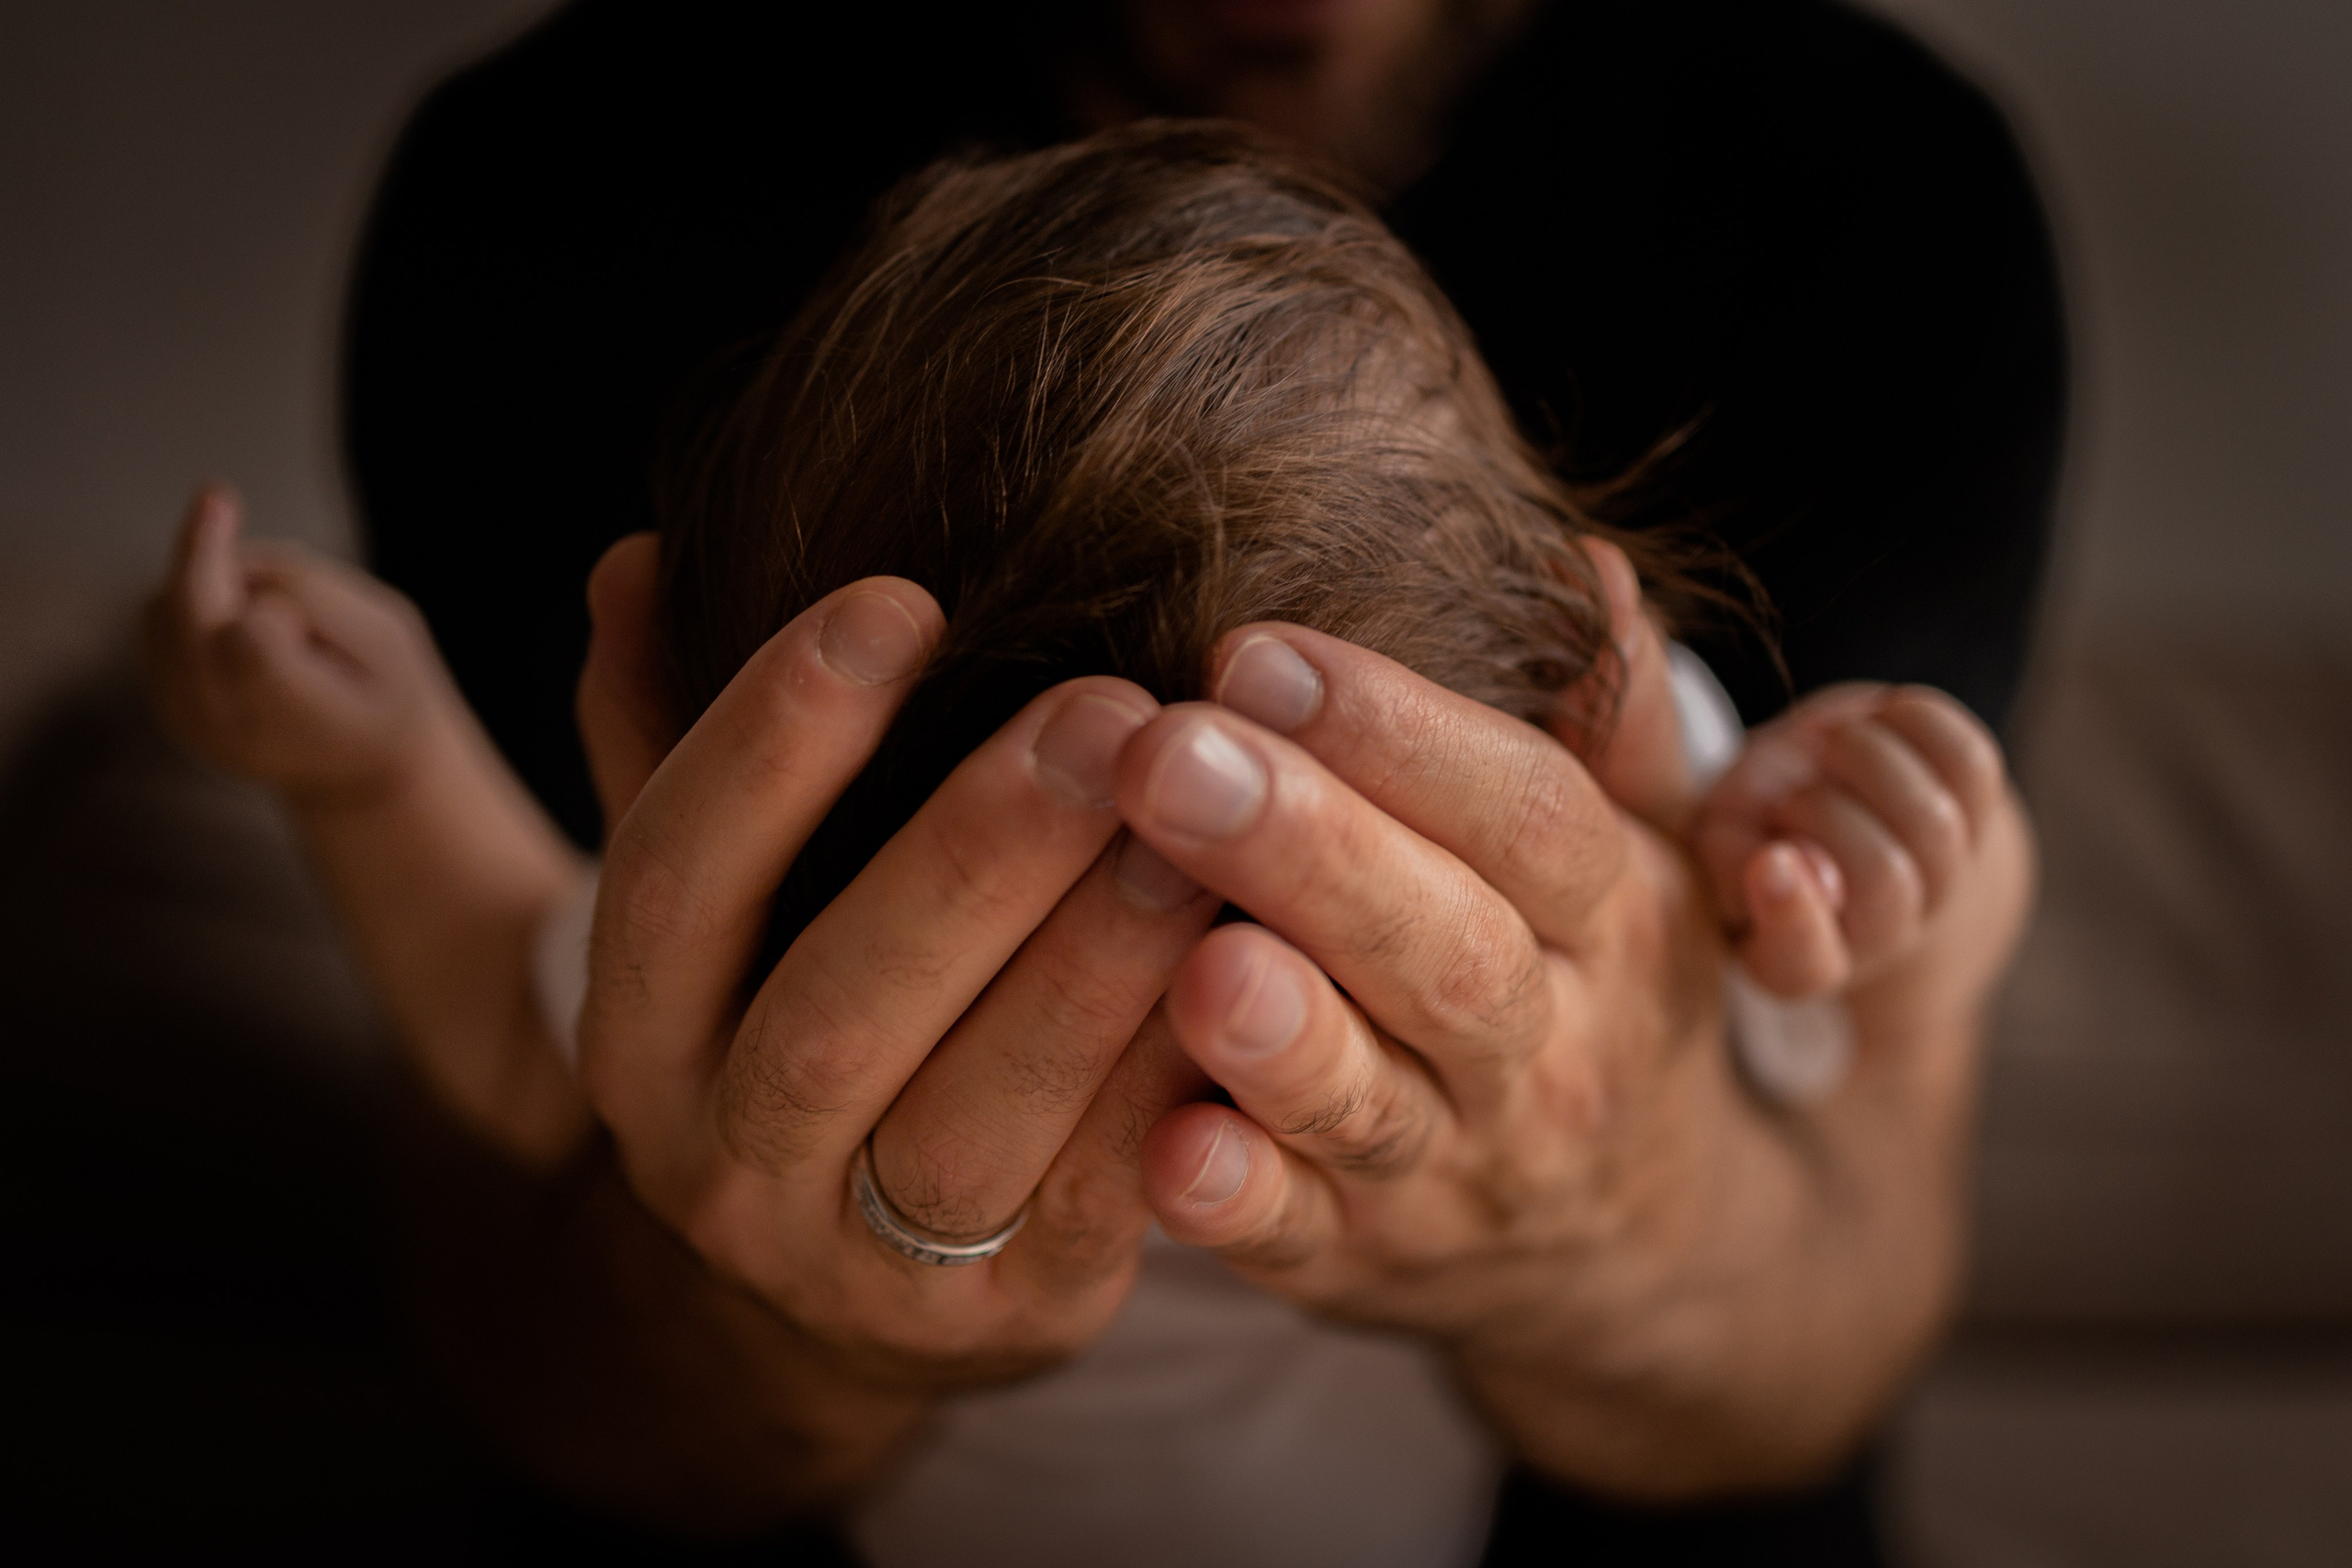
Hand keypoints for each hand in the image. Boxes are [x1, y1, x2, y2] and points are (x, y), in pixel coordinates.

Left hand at [142, 486, 439, 800]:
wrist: (359, 771)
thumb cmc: (385, 692)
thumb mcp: (390, 633)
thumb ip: (317, 592)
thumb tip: (237, 560)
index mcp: (295, 716)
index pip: (249, 634)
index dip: (276, 599)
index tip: (304, 611)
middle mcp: (229, 724)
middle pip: (183, 612)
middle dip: (202, 551)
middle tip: (219, 494)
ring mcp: (189, 719)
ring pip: (163, 608)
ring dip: (202, 579)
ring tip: (265, 600)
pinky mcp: (168, 704)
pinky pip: (155, 620)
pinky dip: (188, 598)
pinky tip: (233, 608)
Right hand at [574, 535, 1219, 1401]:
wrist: (844, 1297)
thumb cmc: (791, 1021)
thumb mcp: (710, 905)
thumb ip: (665, 740)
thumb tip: (638, 562)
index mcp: (636, 1036)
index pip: (671, 879)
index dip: (771, 742)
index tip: (901, 604)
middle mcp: (724, 1163)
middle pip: (836, 1010)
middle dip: (975, 855)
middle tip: (1109, 714)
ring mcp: (863, 1265)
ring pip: (976, 1119)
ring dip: (1094, 968)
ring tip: (1201, 831)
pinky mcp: (1011, 1318)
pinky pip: (1098, 1200)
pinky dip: (1171, 1083)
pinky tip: (1251, 962)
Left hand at [1102, 555, 2002, 1494]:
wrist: (1635, 1249)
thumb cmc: (1590, 991)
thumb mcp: (1639, 863)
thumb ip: (1607, 725)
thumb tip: (1587, 564)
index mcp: (1610, 922)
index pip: (1530, 817)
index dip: (1402, 734)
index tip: (1258, 652)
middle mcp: (1544, 1052)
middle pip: (1446, 953)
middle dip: (1310, 855)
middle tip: (1169, 759)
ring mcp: (1451, 1171)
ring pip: (1375, 1104)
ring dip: (1286, 1039)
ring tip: (1194, 964)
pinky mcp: (1355, 1261)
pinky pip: (1297, 1238)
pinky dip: (1239, 1200)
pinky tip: (1167, 1149)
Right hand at [1692, 684, 2012, 997]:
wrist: (1825, 803)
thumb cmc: (1750, 829)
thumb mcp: (1715, 846)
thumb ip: (1728, 857)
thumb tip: (1785, 863)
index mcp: (1793, 959)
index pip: (1803, 962)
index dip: (1794, 919)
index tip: (1770, 861)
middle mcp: (1879, 935)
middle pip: (1881, 875)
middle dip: (1822, 810)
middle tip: (1786, 786)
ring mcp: (1940, 877)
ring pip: (1930, 817)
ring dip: (1864, 758)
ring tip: (1820, 742)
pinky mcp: (1977, 808)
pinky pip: (1968, 760)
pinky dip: (1918, 722)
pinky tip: (1878, 722)